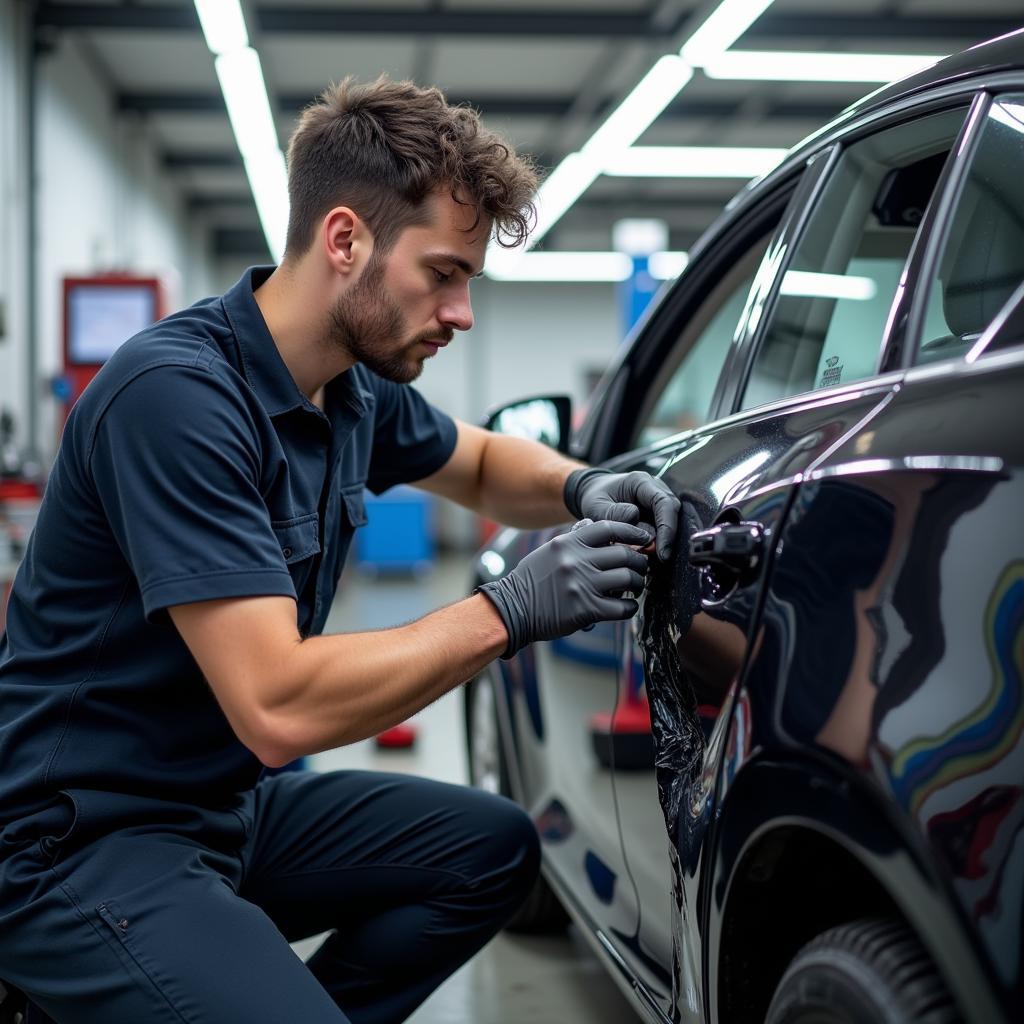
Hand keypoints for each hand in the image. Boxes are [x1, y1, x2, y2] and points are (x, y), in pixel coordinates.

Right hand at [478, 519, 651, 658]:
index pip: (608, 527)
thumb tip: (604, 535)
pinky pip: (622, 607)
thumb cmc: (532, 581)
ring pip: (627, 578)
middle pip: (624, 554)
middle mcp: (576, 561)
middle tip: (641, 568)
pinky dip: (630, 607)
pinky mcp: (586, 610)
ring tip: (635, 587)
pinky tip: (628, 607)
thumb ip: (575, 543)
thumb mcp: (550, 551)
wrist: (513, 609)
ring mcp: (582, 585)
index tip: (643, 539)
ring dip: (637, 583)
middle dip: (639, 561)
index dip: (631, 532)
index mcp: (568, 543)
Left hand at [565, 469, 680, 559]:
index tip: (662, 550)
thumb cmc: (595, 499)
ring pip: (672, 521)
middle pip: (673, 512)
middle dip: (669, 537)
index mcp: (641, 481)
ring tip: (655, 559)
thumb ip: (613, 513)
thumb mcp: (596, 506)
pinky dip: (660, 541)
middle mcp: (655, 488)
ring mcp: (659, 500)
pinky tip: (652, 555)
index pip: (664, 502)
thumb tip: (636, 520)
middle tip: (662, 559)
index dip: (667, 527)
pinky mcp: (659, 513)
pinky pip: (665, 527)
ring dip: (665, 540)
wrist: (595, 495)